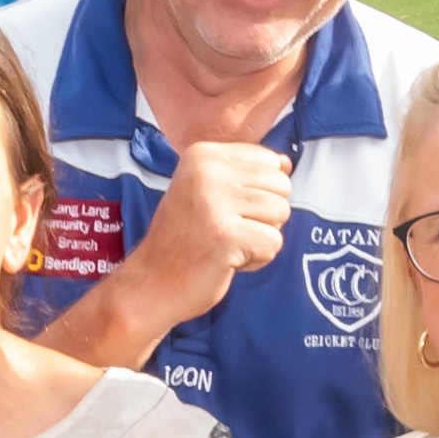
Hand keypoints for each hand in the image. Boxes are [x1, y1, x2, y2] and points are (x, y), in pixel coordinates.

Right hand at [126, 139, 293, 302]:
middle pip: (280, 185)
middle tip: (227, 230)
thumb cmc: (184, 239)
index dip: (259, 192)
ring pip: (281, 212)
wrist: (152, 282)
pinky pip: (273, 242)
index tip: (224, 210)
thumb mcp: (208, 191)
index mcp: (203, 155)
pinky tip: (228, 260)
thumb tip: (287, 162)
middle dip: (265, 215)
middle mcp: (208, 171)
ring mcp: (216, 202)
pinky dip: (257, 259)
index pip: (269, 160)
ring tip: (227, 244)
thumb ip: (247, 174)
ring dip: (260, 237)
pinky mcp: (226, 235)